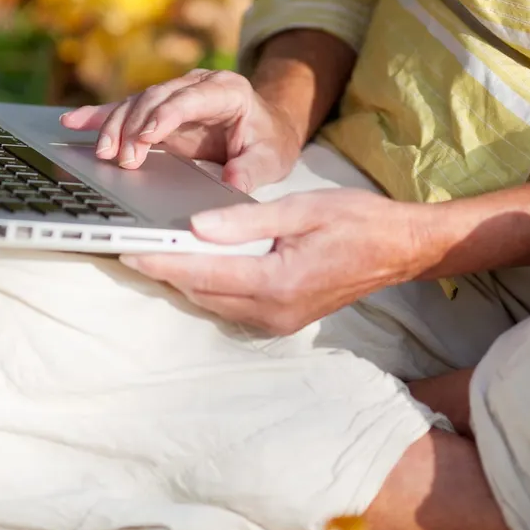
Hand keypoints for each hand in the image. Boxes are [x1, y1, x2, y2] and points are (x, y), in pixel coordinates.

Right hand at [59, 69, 302, 192]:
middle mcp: (195, 86)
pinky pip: (124, 110)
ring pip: (135, 104)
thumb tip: (233, 183)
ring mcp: (173, 96)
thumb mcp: (270, 158)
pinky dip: (98, 116)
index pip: (189, 99)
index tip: (147, 136)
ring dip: (114, 127)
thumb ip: (252, 170)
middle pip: (155, 99)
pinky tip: (72, 121)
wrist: (266, 128)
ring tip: (102, 153)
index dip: (165, 115)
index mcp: (226, 90)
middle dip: (134, 127)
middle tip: (121, 159)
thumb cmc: (268, 141)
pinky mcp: (156, 111)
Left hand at [121, 188, 438, 334]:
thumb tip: (196, 227)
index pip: (204, 274)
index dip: (162, 262)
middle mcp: (275, 310)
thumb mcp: (302, 209)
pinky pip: (234, 306)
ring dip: (186, 281)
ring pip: (215, 303)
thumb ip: (246, 221)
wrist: (400, 249)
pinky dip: (211, 287)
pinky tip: (197, 265)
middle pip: (203, 293)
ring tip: (155, 254)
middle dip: (166, 272)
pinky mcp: (283, 320)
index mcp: (279, 281)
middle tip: (131, 247)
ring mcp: (280, 321)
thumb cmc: (357, 221)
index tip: (128, 249)